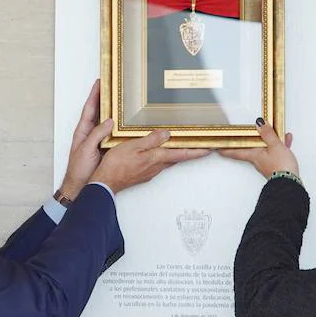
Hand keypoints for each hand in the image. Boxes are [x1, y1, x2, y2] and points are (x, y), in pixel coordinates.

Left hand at [59, 80, 112, 198]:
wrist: (80, 187)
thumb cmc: (79, 170)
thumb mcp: (86, 150)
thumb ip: (96, 135)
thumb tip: (108, 121)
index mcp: (83, 131)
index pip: (89, 108)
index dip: (94, 95)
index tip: (100, 81)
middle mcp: (91, 134)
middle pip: (99, 112)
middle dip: (105, 99)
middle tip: (114, 87)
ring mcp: (99, 141)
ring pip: (108, 123)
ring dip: (114, 112)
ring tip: (123, 101)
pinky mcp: (106, 149)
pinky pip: (114, 134)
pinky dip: (120, 127)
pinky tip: (128, 124)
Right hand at [91, 129, 208, 193]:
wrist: (106, 182)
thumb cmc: (116, 165)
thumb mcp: (133, 147)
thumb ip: (151, 141)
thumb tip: (166, 134)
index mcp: (156, 158)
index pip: (181, 154)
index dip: (196, 151)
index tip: (209, 149)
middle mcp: (156, 166)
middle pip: (177, 158)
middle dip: (189, 152)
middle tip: (200, 147)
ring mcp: (150, 171)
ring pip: (168, 161)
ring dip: (177, 155)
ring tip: (182, 147)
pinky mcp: (143, 174)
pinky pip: (158, 164)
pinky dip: (164, 157)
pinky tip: (159, 153)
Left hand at [219, 118, 296, 178]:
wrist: (290, 182)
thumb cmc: (281, 166)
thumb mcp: (275, 146)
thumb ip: (268, 134)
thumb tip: (259, 123)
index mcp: (254, 155)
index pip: (235, 151)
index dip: (226, 149)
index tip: (217, 147)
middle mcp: (258, 160)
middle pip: (248, 150)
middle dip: (245, 143)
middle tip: (238, 139)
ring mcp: (266, 164)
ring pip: (263, 150)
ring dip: (266, 142)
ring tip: (271, 133)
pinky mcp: (275, 166)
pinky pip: (274, 153)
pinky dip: (279, 146)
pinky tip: (285, 141)